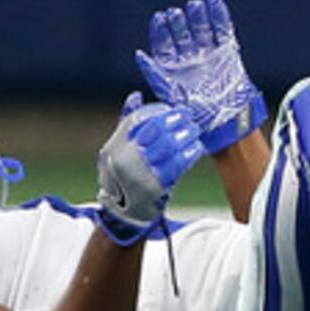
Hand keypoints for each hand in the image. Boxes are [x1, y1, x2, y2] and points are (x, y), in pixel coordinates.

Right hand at [94, 94, 204, 244]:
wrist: (123, 213)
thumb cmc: (124, 175)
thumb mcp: (117, 150)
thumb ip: (126, 123)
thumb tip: (135, 96)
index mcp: (114, 146)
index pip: (138, 119)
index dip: (158, 112)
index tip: (172, 109)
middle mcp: (123, 158)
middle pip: (155, 130)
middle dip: (174, 121)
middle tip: (187, 116)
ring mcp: (138, 173)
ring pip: (168, 146)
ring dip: (185, 135)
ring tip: (194, 130)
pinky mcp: (154, 186)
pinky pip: (176, 165)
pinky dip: (189, 153)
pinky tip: (196, 147)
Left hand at [133, 0, 267, 150]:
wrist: (225, 123)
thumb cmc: (195, 116)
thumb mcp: (168, 94)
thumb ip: (155, 73)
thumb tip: (139, 54)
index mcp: (173, 70)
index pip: (164, 44)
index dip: (161, 30)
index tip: (160, 17)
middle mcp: (190, 60)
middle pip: (182, 34)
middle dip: (179, 22)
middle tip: (176, 12)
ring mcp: (209, 55)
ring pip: (201, 29)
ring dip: (198, 16)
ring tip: (195, 4)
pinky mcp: (227, 53)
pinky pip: (222, 30)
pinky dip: (219, 16)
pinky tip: (214, 2)